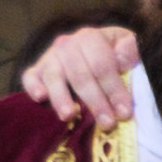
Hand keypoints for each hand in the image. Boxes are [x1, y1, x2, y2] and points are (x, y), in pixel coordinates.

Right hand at [20, 22, 144, 127]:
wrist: (97, 48)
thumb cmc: (116, 52)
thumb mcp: (128, 45)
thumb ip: (131, 49)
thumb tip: (122, 58)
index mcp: (90, 37)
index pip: (101, 65)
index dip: (114, 89)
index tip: (124, 112)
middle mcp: (67, 45)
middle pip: (80, 75)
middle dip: (95, 101)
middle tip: (107, 123)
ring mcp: (50, 57)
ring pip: (54, 76)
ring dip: (61, 97)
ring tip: (69, 115)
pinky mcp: (37, 70)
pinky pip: (30, 77)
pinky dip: (32, 87)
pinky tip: (40, 98)